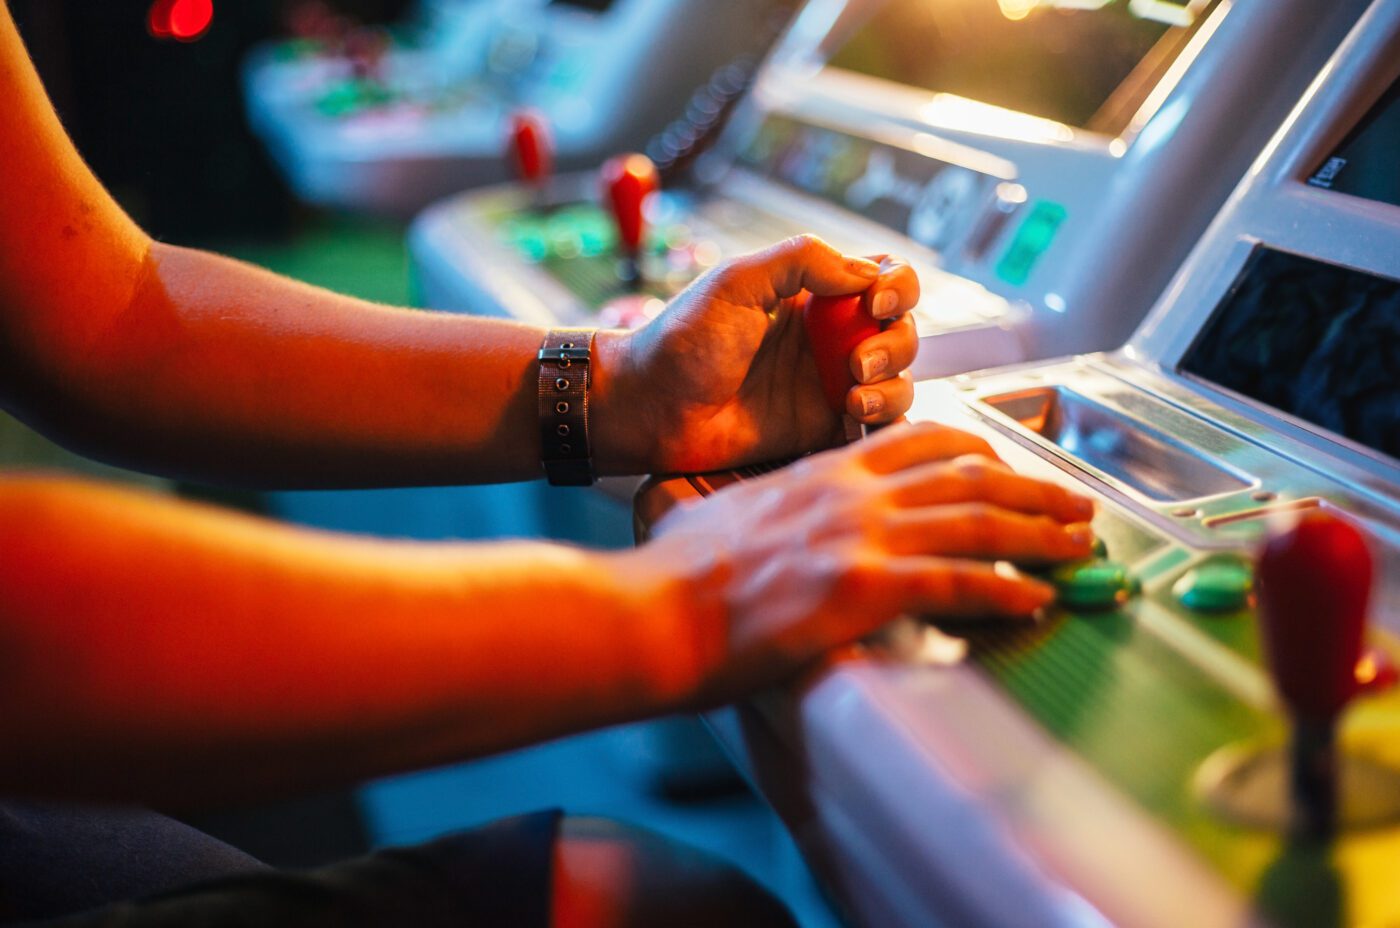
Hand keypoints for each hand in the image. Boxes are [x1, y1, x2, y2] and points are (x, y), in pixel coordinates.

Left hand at [592, 235, 918, 474]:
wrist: (648, 409)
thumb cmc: (681, 341)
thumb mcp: (737, 282)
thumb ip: (801, 260)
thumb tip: (865, 272)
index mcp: (811, 295)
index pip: (882, 278)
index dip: (897, 286)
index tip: (877, 301)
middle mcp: (827, 338)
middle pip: (899, 331)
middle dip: (895, 342)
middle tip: (855, 361)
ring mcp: (826, 385)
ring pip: (897, 380)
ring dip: (892, 384)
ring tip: (852, 395)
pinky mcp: (820, 430)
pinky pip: (875, 425)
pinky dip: (883, 419)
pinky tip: (853, 415)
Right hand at [636, 422, 1094, 704]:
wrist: (657, 613)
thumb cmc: (677, 575)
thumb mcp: (721, 512)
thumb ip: (757, 503)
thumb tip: (749, 514)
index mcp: (823, 473)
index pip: (918, 440)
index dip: (977, 451)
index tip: (1008, 466)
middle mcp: (852, 494)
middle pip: (965, 477)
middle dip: (1031, 489)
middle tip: (1075, 505)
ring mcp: (860, 537)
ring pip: (976, 522)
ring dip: (1039, 534)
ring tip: (1079, 546)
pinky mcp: (863, 588)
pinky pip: (957, 583)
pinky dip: (1006, 592)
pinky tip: (1036, 600)